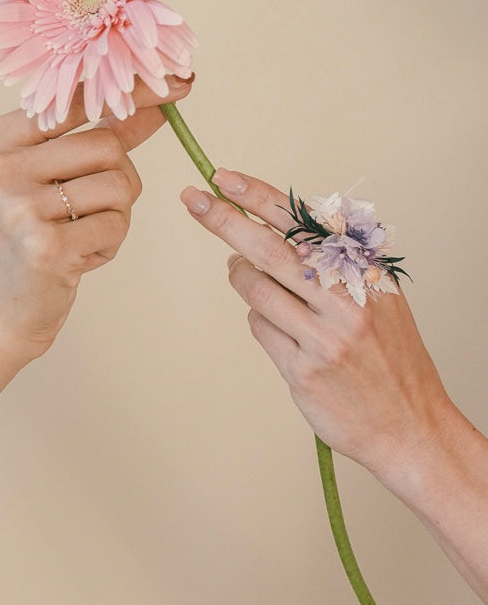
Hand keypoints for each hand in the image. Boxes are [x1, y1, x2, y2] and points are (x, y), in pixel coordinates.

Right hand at [0, 75, 193, 365]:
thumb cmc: (16, 245)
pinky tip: (75, 261)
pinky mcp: (44, 247)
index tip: (181, 83)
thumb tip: (152, 106)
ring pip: (119, 185)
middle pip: (107, 144)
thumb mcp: (36, 182)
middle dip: (120, 178)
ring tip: (79, 236)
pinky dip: (108, 245)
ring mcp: (19, 206)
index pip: (75, 100)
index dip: (133, 92)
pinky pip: (115, 226)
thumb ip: (87, 141)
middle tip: (94, 209)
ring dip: (116, 215)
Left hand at [180, 169, 452, 480]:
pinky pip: (259, 328)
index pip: (303, 221)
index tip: (224, 179)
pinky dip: (260, 320)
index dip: (258, 196)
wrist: (411, 425)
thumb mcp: (378, 296)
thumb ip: (332, 263)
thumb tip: (264, 237)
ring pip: (255, 289)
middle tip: (193, 199)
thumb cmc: (389, 355)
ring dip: (241, 277)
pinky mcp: (303, 369)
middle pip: (269, 249)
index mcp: (366, 271)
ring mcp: (323, 336)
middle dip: (225, 220)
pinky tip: (282, 330)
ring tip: (246, 275)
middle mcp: (346, 298)